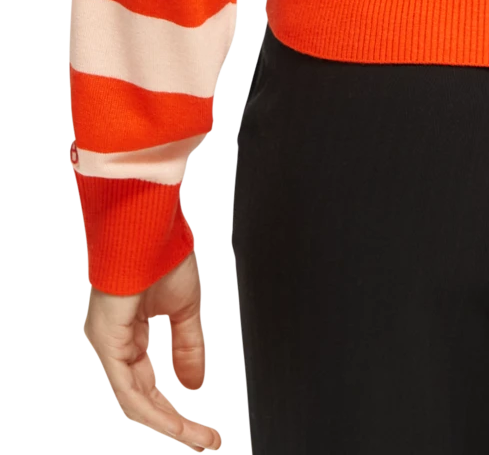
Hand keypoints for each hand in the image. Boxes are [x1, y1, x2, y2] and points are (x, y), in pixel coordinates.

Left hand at [81, 248, 221, 451]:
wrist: (150, 227)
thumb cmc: (162, 255)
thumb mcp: (184, 309)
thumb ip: (188, 347)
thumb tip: (195, 385)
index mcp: (129, 335)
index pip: (148, 384)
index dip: (176, 408)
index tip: (205, 427)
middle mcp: (114, 344)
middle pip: (142, 398)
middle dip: (177, 424)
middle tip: (208, 441)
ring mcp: (108, 344)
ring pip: (135, 399)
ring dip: (170, 424)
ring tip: (201, 439)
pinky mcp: (108, 341)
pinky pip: (129, 388)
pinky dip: (154, 408)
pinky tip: (175, 422)